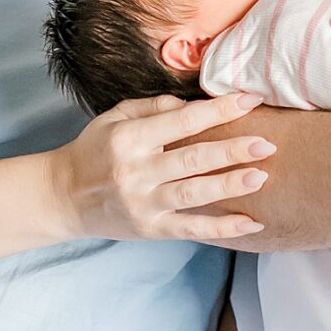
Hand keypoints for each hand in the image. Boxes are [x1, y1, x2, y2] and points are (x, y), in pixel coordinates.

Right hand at [53, 92, 275, 244]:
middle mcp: (137, 172)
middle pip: (193, 159)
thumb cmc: (95, 150)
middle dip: (232, 151)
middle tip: (267, 143)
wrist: (63, 197)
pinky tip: (251, 223)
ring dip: (230, 185)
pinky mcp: (150, 229)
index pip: (182, 121)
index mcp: (130, 138)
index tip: (250, 100)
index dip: (219, 110)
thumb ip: (154, 106)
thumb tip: (194, 104)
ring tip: (261, 176)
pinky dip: (222, 228)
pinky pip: (191, 229)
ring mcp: (144, 204)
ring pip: (194, 194)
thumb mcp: (115, 117)